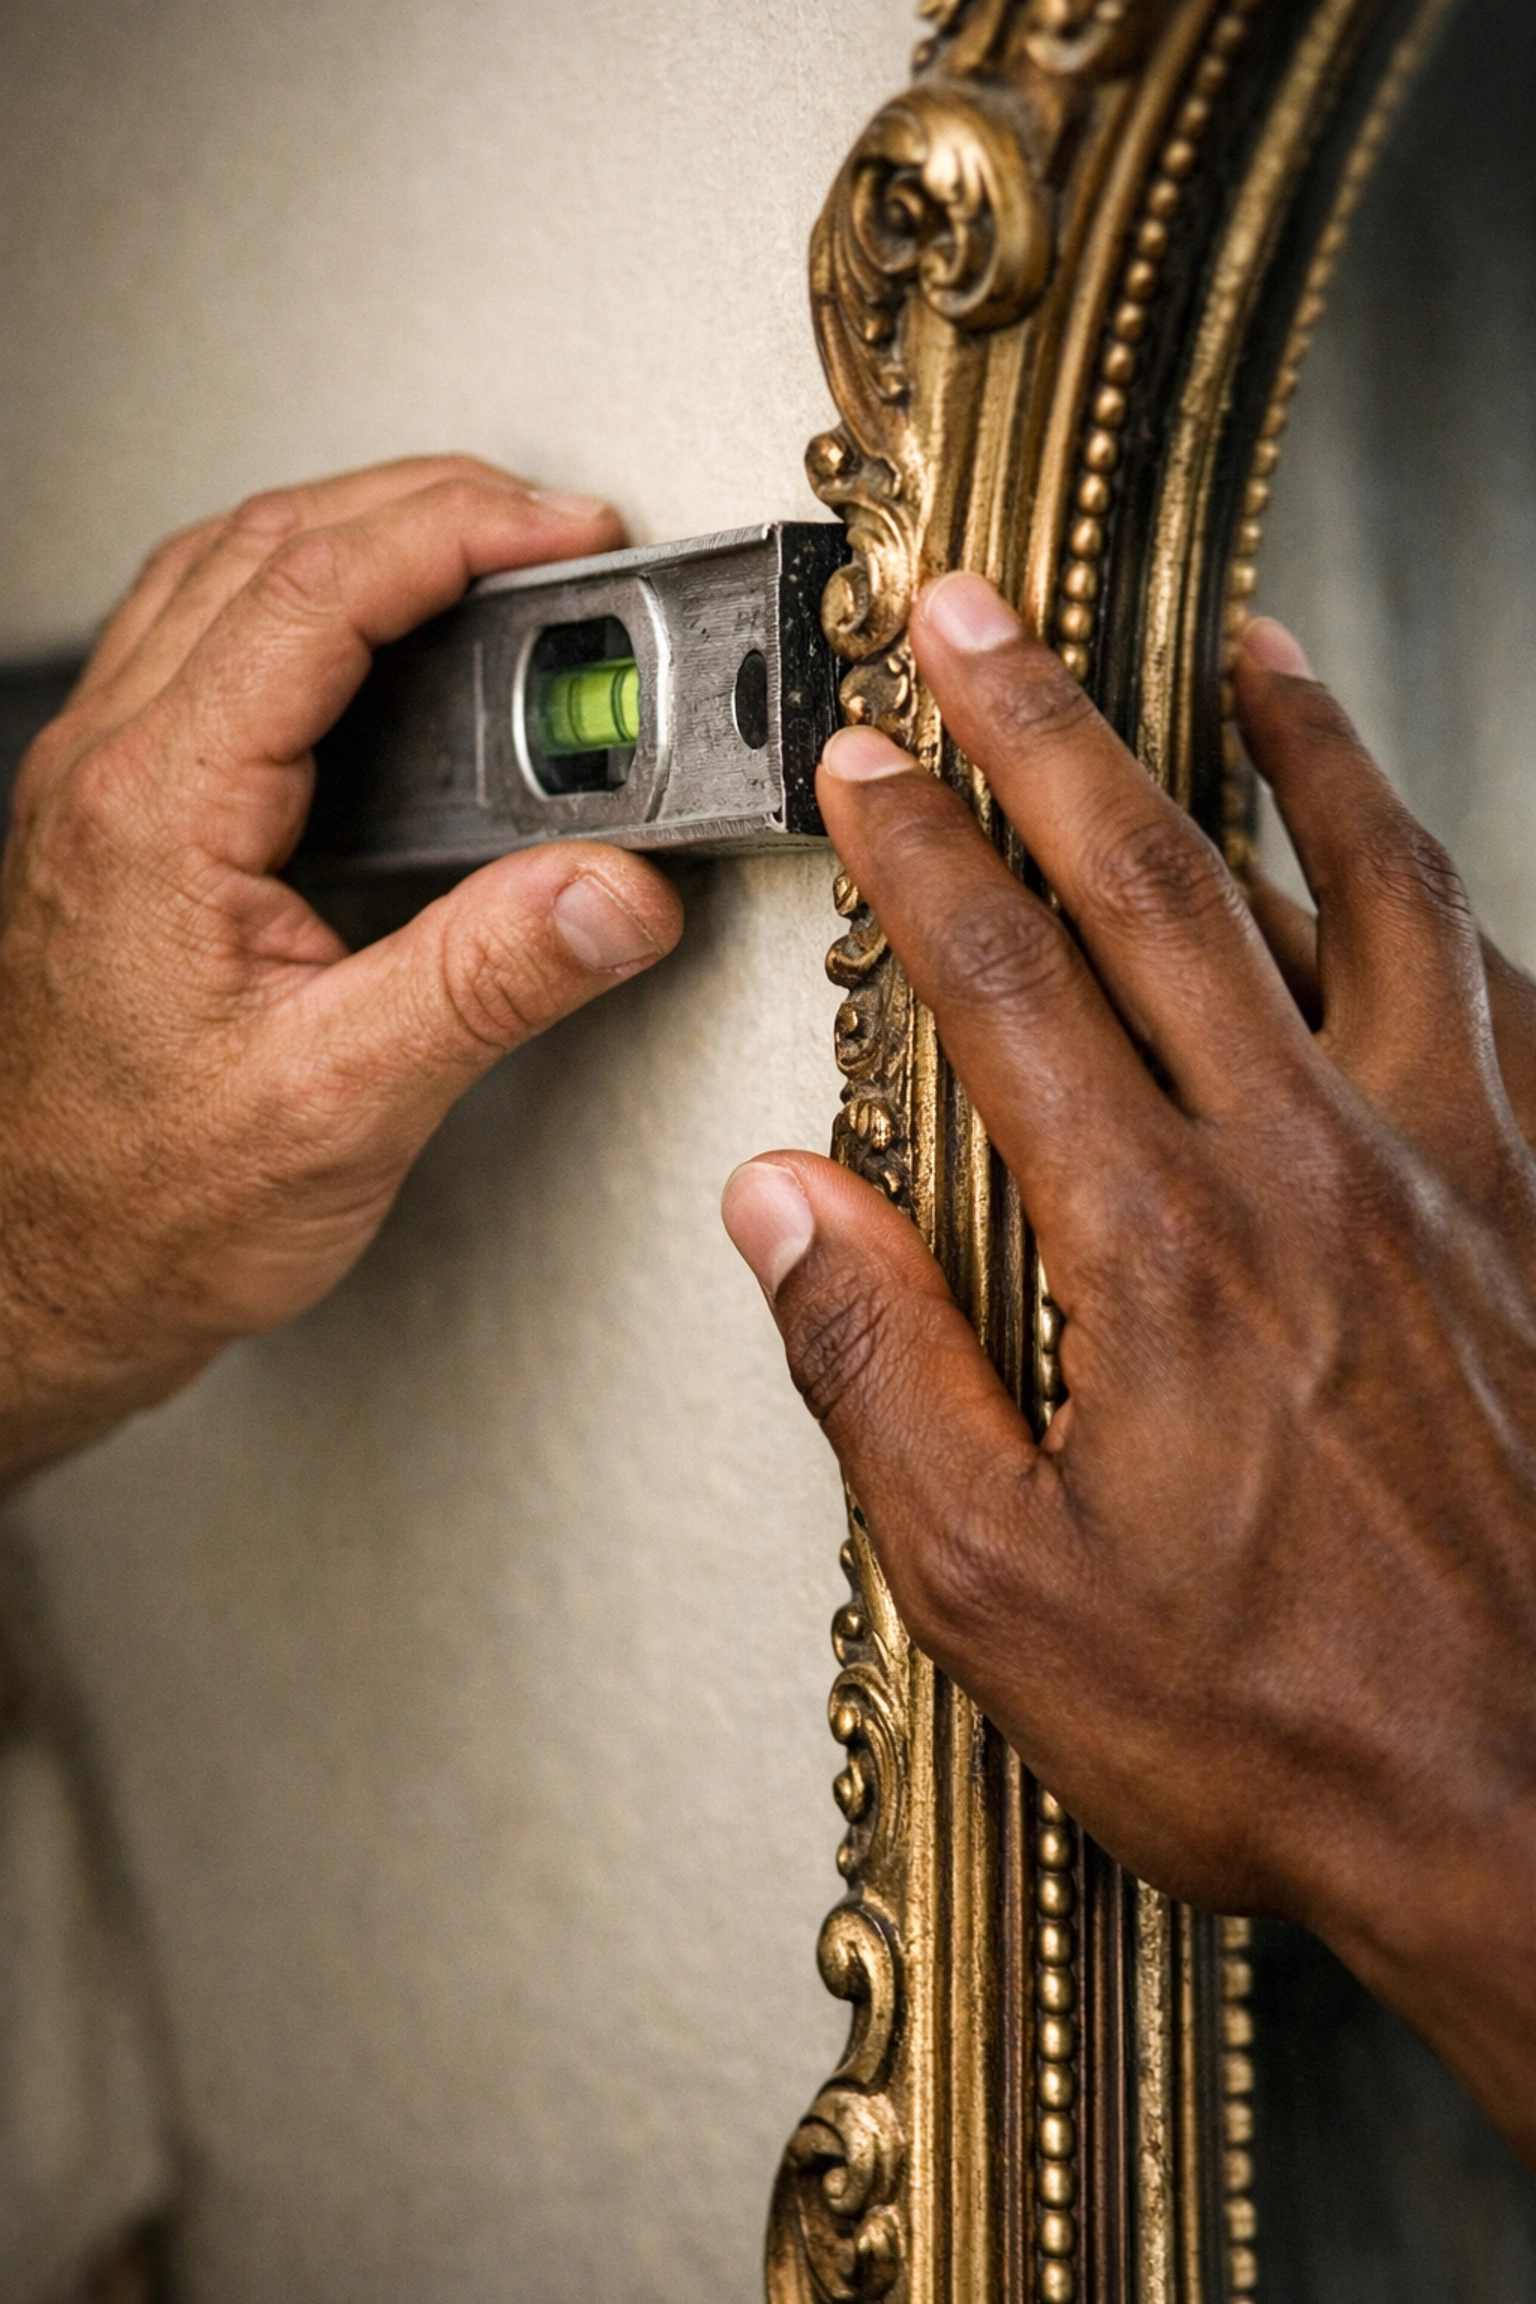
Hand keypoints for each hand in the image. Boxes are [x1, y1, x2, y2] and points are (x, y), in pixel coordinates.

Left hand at [0, 456, 681, 1483]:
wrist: (41, 1277)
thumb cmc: (144, 1208)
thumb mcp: (343, 1106)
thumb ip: (489, 981)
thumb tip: (615, 890)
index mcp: (157, 813)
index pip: (313, 593)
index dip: (454, 532)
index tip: (563, 528)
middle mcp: (110, 776)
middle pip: (263, 547)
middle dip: (422, 505)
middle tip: (550, 528)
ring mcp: (102, 791)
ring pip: (221, 580)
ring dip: (356, 537)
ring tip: (481, 556)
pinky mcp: (119, 825)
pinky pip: (202, 646)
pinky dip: (305, 604)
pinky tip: (371, 646)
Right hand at [722, 576, 1535, 2165]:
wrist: (1534, 1809)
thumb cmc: (1286, 1722)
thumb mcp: (1007, 1588)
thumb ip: (883, 1370)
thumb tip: (786, 1212)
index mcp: (1165, 1244)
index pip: (1007, 980)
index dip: (920, 850)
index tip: (867, 769)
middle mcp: (1319, 1168)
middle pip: (1163, 880)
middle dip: (1052, 726)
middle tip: (986, 619)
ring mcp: (1461, 1173)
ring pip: (1376, 890)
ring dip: (1291, 751)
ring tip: (1245, 651)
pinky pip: (1510, 1005)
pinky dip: (1454, 907)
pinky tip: (1430, 876)